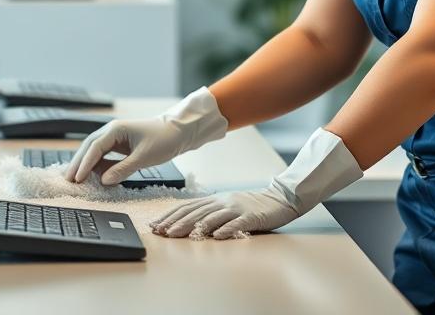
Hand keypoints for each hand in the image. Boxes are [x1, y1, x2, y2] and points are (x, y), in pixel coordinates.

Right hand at [64, 87, 227, 185]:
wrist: (179, 131)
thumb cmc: (164, 139)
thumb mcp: (144, 157)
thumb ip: (123, 169)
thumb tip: (104, 181)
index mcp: (116, 129)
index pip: (94, 147)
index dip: (84, 163)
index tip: (77, 178)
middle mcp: (112, 131)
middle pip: (89, 147)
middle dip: (78, 163)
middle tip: (68, 180)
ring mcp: (116, 137)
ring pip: (95, 151)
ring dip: (85, 164)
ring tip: (75, 179)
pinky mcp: (121, 145)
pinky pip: (105, 155)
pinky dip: (97, 165)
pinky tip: (93, 176)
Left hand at [150, 185, 298, 238]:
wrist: (278, 199)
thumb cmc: (251, 205)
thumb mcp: (227, 206)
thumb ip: (210, 212)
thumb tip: (188, 223)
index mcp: (215, 199)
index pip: (188, 206)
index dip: (170, 215)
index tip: (155, 224)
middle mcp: (222, 201)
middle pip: (195, 211)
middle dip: (175, 221)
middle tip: (160, 231)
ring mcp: (236, 208)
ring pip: (211, 217)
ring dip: (192, 226)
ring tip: (177, 233)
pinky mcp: (250, 216)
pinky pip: (236, 224)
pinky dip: (225, 229)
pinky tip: (216, 236)